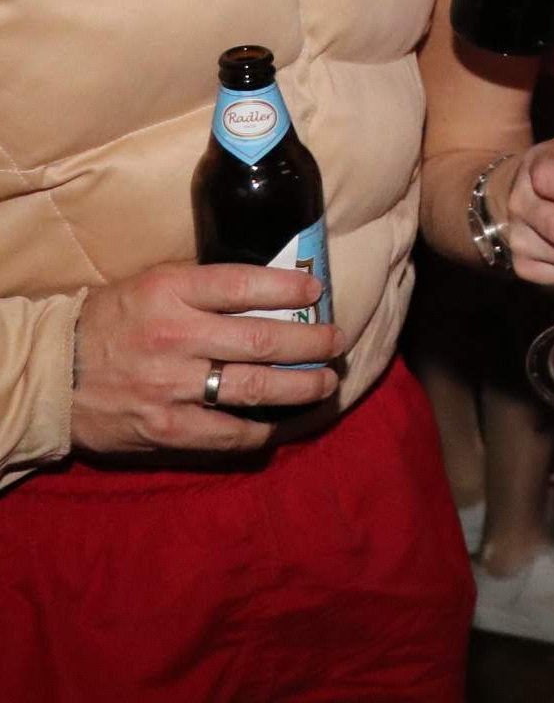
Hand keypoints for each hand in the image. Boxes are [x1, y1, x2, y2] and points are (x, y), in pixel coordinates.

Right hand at [69, 262, 346, 455]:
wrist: (53, 373)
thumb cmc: (113, 320)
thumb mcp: (153, 283)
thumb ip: (206, 286)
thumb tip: (273, 287)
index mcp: (171, 292)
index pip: (246, 285)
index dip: (292, 288)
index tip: (318, 291)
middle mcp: (175, 337)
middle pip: (266, 340)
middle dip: (313, 342)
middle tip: (336, 342)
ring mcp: (171, 387)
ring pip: (257, 389)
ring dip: (302, 387)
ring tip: (326, 383)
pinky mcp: (165, 429)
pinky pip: (229, 434)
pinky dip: (263, 430)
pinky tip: (282, 423)